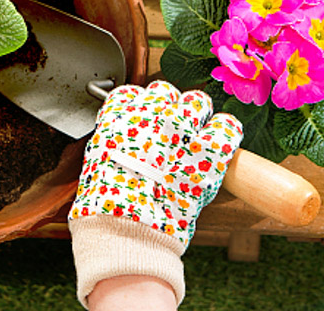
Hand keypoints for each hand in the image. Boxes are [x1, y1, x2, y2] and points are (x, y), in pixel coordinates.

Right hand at [68, 81, 242, 307]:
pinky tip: (221, 142)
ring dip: (198, 117)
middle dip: (170, 110)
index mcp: (118, 116)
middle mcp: (150, 113)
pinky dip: (226, 132)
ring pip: (198, 101)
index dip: (140, 107)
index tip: (144, 120)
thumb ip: (113, 146)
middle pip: (165, 91)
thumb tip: (124, 150)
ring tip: (196, 138)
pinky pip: (227, 126)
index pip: (131, 93)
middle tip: (172, 133)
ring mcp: (181, 127)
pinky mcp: (208, 149)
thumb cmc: (107, 205)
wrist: (127, 231)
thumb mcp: (96, 165)